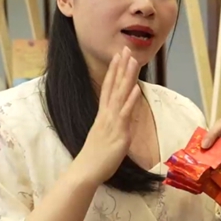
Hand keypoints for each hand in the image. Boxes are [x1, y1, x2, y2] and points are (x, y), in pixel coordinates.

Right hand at [75, 47, 140, 185]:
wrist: (86, 171)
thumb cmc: (96, 157)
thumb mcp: (107, 135)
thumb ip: (115, 125)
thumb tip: (123, 119)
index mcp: (103, 114)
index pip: (109, 87)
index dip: (114, 71)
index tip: (119, 56)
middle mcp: (106, 114)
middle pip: (114, 85)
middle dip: (121, 67)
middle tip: (126, 49)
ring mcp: (112, 121)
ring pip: (120, 94)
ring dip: (126, 77)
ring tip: (132, 60)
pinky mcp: (118, 132)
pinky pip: (124, 113)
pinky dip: (130, 100)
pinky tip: (135, 88)